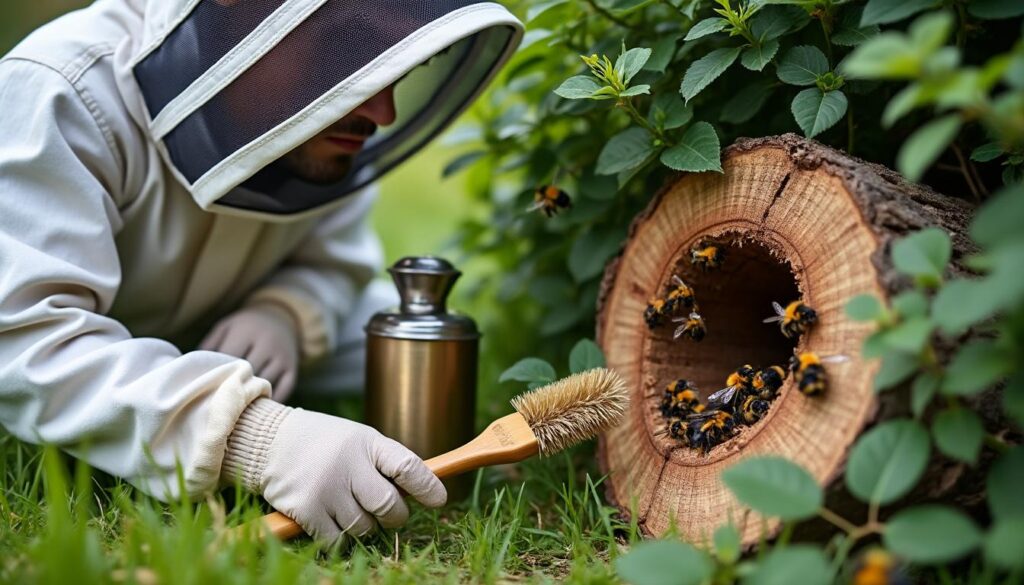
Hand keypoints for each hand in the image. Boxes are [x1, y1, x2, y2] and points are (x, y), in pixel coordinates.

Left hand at [200, 303, 299, 401]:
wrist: (280, 316)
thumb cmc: (245, 326)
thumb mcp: (226, 327)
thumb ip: (209, 345)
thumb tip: (193, 371)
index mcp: (246, 332)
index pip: (230, 359)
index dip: (219, 375)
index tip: (207, 390)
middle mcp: (267, 343)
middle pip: (248, 373)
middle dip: (234, 388)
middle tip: (219, 405)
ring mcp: (282, 357)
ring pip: (266, 382)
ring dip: (252, 396)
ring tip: (236, 410)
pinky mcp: (292, 368)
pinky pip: (284, 389)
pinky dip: (271, 401)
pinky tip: (257, 410)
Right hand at [261, 408, 446, 542]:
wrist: (269, 440)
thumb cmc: (324, 444)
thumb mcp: (357, 440)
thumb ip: (384, 463)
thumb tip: (420, 494)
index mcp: (367, 442)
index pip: (407, 466)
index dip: (427, 486)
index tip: (439, 500)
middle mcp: (348, 464)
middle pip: (389, 505)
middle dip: (395, 515)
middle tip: (390, 513)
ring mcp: (327, 487)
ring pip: (364, 527)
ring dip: (364, 526)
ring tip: (350, 508)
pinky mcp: (307, 509)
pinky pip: (338, 540)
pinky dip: (340, 537)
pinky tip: (331, 521)